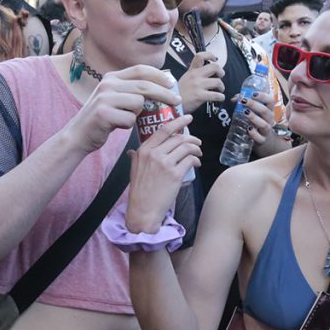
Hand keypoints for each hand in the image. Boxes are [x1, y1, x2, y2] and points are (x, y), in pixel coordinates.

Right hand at [69, 66, 180, 153]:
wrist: (78, 135)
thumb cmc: (102, 118)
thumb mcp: (114, 97)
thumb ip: (131, 90)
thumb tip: (160, 87)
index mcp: (112, 78)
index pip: (140, 70)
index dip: (159, 75)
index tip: (171, 83)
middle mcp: (108, 84)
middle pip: (144, 86)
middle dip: (164, 93)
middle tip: (176, 101)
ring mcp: (105, 98)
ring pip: (138, 103)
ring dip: (138, 114)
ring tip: (126, 118)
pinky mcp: (104, 114)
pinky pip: (130, 119)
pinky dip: (128, 125)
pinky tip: (117, 126)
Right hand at [124, 115, 201, 232]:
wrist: (143, 211)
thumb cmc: (139, 192)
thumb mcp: (133, 170)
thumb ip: (135, 158)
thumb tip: (131, 151)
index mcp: (143, 151)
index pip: (163, 130)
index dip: (177, 121)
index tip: (187, 118)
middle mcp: (153, 154)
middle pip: (178, 137)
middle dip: (191, 138)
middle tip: (197, 142)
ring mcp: (164, 164)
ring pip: (186, 147)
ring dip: (196, 148)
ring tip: (198, 153)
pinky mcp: (175, 174)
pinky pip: (190, 160)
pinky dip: (196, 160)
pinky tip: (196, 163)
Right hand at [177, 52, 224, 112]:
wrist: (169, 105)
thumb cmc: (178, 94)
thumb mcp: (185, 79)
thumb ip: (195, 75)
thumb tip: (209, 75)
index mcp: (191, 71)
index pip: (200, 56)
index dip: (210, 55)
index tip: (214, 59)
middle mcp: (195, 76)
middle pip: (215, 66)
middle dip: (221, 72)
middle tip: (219, 77)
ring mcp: (198, 85)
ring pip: (218, 82)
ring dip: (221, 87)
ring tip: (219, 91)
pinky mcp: (200, 96)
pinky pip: (217, 95)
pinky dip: (220, 97)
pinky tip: (218, 99)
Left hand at [238, 91, 287, 156]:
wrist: (264, 141)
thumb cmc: (258, 122)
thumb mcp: (254, 112)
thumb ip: (245, 104)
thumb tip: (234, 99)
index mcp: (268, 110)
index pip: (270, 100)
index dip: (263, 96)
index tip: (253, 93)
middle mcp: (269, 119)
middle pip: (265, 111)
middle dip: (254, 105)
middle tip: (244, 101)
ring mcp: (266, 130)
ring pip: (263, 124)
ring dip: (254, 117)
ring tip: (245, 112)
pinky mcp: (262, 140)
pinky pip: (259, 137)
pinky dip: (253, 133)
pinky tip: (248, 129)